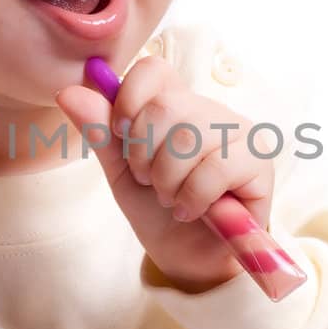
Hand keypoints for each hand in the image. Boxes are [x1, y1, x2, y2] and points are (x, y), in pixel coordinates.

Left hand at [54, 56, 274, 292]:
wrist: (187, 258)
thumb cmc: (159, 211)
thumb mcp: (122, 171)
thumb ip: (100, 131)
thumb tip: (67, 91)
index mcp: (177, 103)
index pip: (153, 69)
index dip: (128, 101)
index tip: (122, 137)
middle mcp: (210, 110)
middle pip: (163, 106)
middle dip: (144, 157)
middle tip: (152, 183)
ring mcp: (239, 132)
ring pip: (187, 139)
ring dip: (168, 182)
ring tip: (173, 200)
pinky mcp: (259, 162)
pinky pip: (215, 168)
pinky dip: (193, 197)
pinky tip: (192, 210)